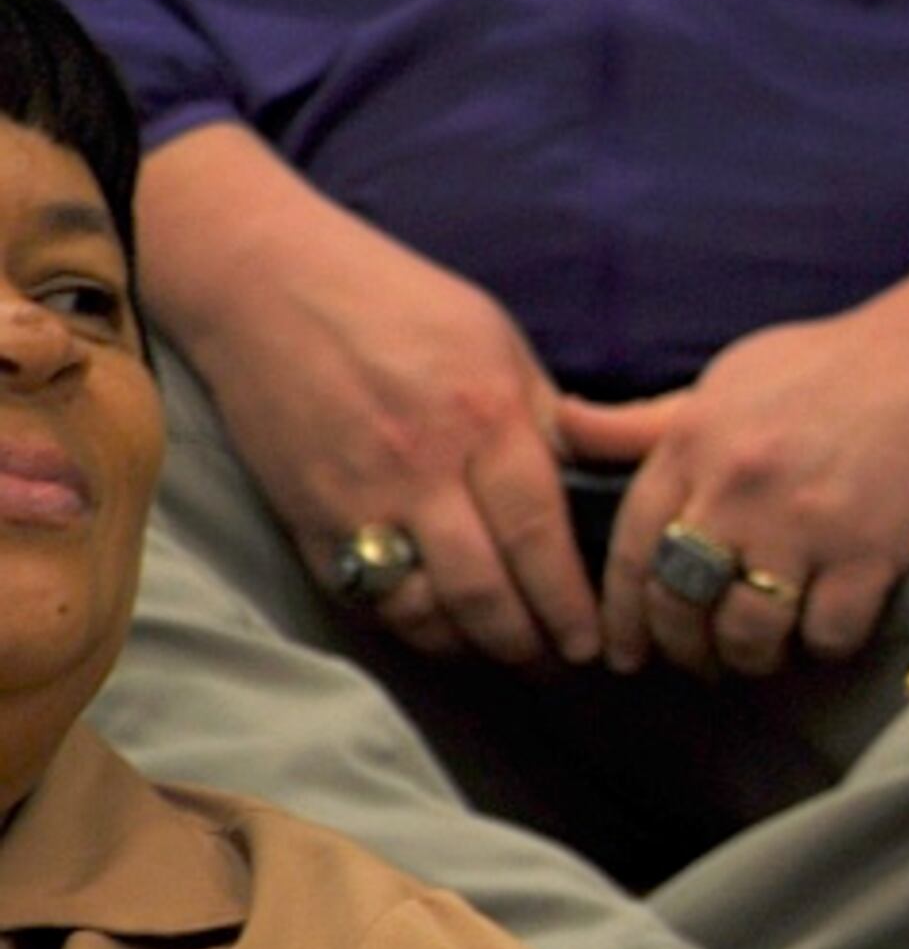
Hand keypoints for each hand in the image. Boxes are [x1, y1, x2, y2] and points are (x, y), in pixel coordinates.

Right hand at [138, 124, 601, 666]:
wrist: (267, 283)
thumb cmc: (399, 303)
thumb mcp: (499, 343)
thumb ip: (547, 420)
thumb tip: (601, 484)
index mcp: (485, 417)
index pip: (538, 534)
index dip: (569, 603)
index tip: (593, 643)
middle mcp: (422, 466)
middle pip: (483, 590)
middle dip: (528, 645)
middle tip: (558, 664)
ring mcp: (357, 497)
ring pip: (421, 610)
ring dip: (469, 649)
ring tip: (505, 656)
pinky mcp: (305, 516)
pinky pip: (364, 596)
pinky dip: (407, 626)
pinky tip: (441, 630)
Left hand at [568, 246, 908, 677]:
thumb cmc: (825, 368)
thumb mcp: (722, 382)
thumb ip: (644, 423)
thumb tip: (560, 424)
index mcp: (695, 446)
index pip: (632, 551)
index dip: (624, 616)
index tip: (625, 652)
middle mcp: (738, 489)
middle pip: (682, 603)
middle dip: (682, 646)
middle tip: (698, 660)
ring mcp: (804, 525)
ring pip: (748, 632)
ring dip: (748, 656)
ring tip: (759, 654)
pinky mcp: (870, 553)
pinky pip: (826, 634)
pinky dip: (820, 645)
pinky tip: (822, 631)